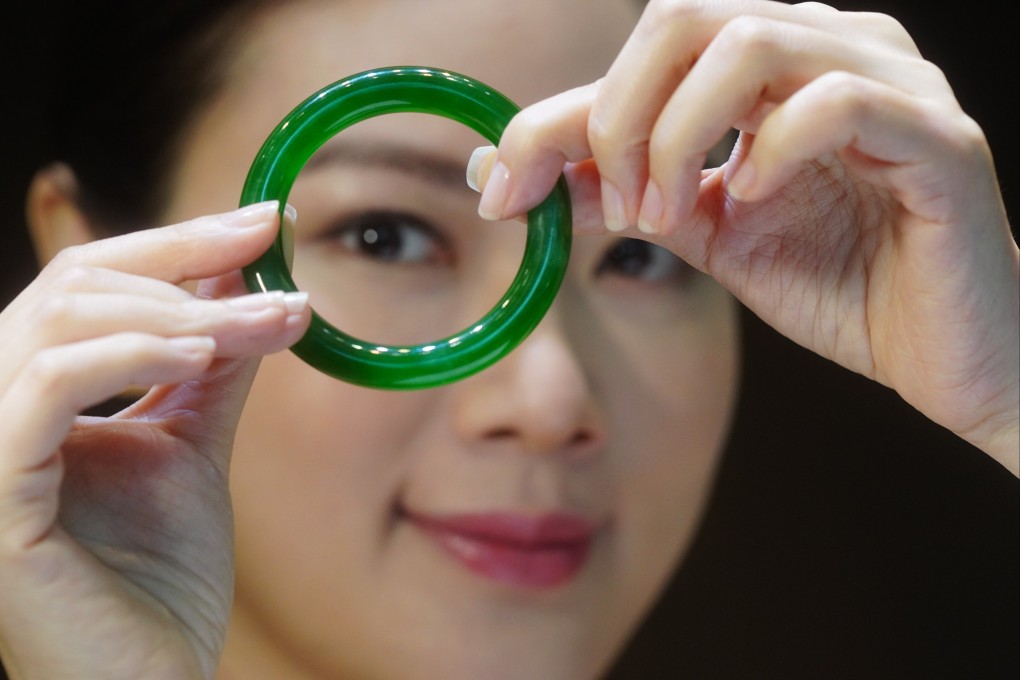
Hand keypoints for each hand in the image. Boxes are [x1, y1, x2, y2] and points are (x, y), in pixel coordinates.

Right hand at [0, 203, 310, 678]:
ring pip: (62, 319)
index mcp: (36, 392)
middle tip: (279, 268)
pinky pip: (44, 386)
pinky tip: (199, 353)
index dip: (180, 240)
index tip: (266, 221)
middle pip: (79, 282)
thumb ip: (213, 366)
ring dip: (179, 308)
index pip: (93, 281)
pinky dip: (125, 354)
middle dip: (191, 266)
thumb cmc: (162, 578)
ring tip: (261, 320)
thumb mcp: (193, 445)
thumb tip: (250, 282)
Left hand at [470, 0, 1019, 473]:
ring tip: (668, 215)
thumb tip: (521, 172)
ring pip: (750, 41)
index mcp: (777, 65)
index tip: (502, 184)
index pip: (647, 49)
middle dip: (618, 116)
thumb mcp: (705, 232)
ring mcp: (892, 83)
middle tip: (616, 205)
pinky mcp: (938, 137)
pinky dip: (770, 148)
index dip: (558, 113)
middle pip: (684, 18)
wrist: (943, 353)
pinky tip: (750, 198)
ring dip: (679, 136)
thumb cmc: (840, 281)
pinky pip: (838, 99)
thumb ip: (625, 189)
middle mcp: (832, 48)